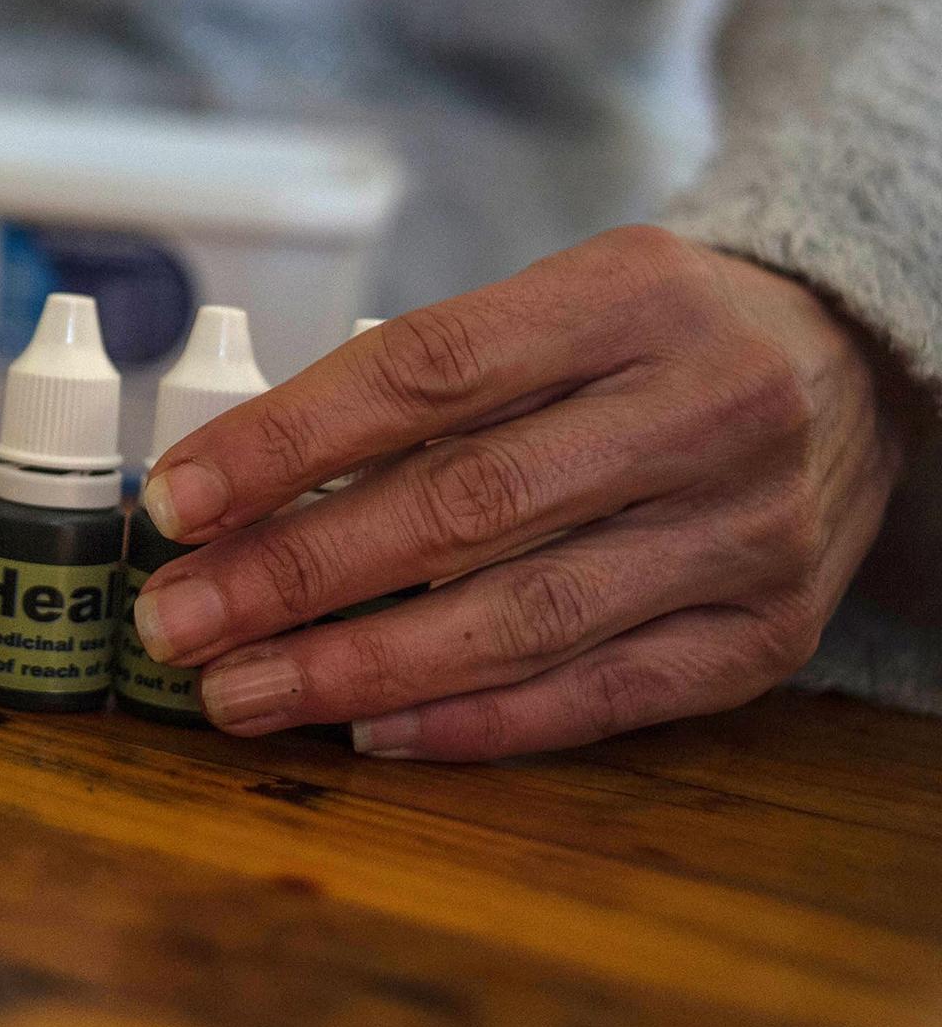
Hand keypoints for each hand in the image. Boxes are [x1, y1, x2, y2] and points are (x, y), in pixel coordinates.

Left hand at [133, 226, 909, 759]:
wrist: (851, 366)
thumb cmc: (653, 333)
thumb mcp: (558, 298)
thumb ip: (425, 376)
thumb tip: (236, 484)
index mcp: (629, 295)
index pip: (426, 370)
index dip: (286, 440)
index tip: (176, 499)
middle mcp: (704, 408)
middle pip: (463, 505)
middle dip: (294, 573)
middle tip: (175, 621)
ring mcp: (746, 531)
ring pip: (522, 618)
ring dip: (356, 666)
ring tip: (238, 690)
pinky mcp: (767, 634)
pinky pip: (601, 695)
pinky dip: (473, 722)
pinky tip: (365, 731)